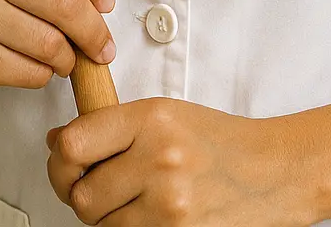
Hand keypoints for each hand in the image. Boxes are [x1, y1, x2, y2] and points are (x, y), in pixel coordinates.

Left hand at [47, 99, 311, 226]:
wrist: (273, 174)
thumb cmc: (218, 142)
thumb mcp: (167, 114)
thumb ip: (112, 125)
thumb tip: (57, 141)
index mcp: (152, 119)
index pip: (75, 144)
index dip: (61, 157)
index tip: (66, 158)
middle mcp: (159, 160)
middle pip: (82, 195)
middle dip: (84, 193)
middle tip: (102, 183)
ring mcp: (170, 205)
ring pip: (102, 225)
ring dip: (109, 216)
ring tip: (136, 197)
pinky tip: (150, 215)